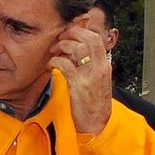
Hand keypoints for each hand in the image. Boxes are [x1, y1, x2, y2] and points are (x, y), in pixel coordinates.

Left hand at [47, 19, 111, 134]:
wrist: (96, 124)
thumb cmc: (93, 103)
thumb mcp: (96, 80)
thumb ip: (88, 65)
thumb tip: (75, 51)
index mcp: (104, 65)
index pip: (96, 38)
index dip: (80, 30)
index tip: (68, 32)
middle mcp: (100, 68)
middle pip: (88, 38)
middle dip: (71, 33)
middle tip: (59, 38)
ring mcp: (90, 76)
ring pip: (77, 49)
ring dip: (61, 46)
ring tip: (53, 52)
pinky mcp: (78, 85)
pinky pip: (65, 65)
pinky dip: (55, 62)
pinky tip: (50, 66)